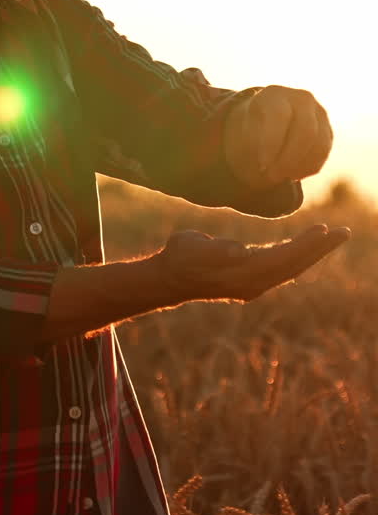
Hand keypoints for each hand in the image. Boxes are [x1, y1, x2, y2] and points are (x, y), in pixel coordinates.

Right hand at [158, 224, 349, 304]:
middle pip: (295, 265)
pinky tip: (308, 248)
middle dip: (320, 249)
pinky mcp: (251, 280)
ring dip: (313, 253)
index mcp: (243, 273)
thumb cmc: (180, 257)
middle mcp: (254, 282)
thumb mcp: (192, 247)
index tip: (325, 230)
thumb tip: (239, 252)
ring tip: (332, 237)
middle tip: (344, 233)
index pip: (284, 258)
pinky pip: (282, 268)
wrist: (169, 278)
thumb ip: (216, 249)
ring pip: (291, 268)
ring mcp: (254, 284)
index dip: (305, 245)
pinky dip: (298, 256)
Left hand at [224, 86, 332, 188]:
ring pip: (319, 144)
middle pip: (306, 131)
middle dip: (289, 160)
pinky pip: (323, 153)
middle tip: (271, 177)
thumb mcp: (242, 133)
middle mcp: (301, 99)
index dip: (272, 143)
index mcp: (274, 94)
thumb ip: (251, 144)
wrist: (264, 122)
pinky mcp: (327, 130)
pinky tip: (291, 173)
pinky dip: (308, 168)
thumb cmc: (250, 130)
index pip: (280, 116)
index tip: (262, 165)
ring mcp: (318, 113)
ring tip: (279, 176)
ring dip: (299, 166)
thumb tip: (264, 162)